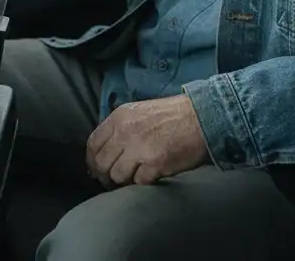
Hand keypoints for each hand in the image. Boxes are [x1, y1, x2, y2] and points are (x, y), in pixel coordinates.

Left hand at [85, 94, 208, 187]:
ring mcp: (139, 148)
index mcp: (119, 117)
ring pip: (117, 175)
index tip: (97, 169)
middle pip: (101, 163)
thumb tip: (105, 151)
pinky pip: (138, 182)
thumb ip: (120, 128)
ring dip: (124, 181)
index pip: (92, 144)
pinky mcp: (155, 164)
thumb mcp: (139, 112)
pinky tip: (150, 176)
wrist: (202, 117)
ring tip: (133, 178)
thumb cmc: (172, 115)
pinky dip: (143, 182)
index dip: (92, 160)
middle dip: (105, 175)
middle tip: (113, 181)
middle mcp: (125, 132)